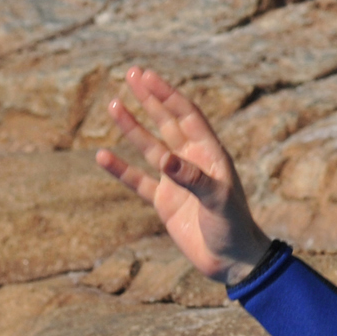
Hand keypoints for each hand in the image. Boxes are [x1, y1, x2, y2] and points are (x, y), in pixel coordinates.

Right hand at [95, 68, 275, 284]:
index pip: (187, 116)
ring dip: (132, 127)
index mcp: (210, 154)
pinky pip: (138, 181)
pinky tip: (103, 156)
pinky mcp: (164, 202)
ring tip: (113, 104)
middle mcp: (192, 162)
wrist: (232, 261)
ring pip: (149, 147)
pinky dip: (121, 170)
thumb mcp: (218, 201)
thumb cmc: (233, 227)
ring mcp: (176, 181)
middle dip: (149, 99)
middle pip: (167, 123)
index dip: (167, 95)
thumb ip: (193, 179)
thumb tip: (165, 160)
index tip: (148, 77)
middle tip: (131, 74)